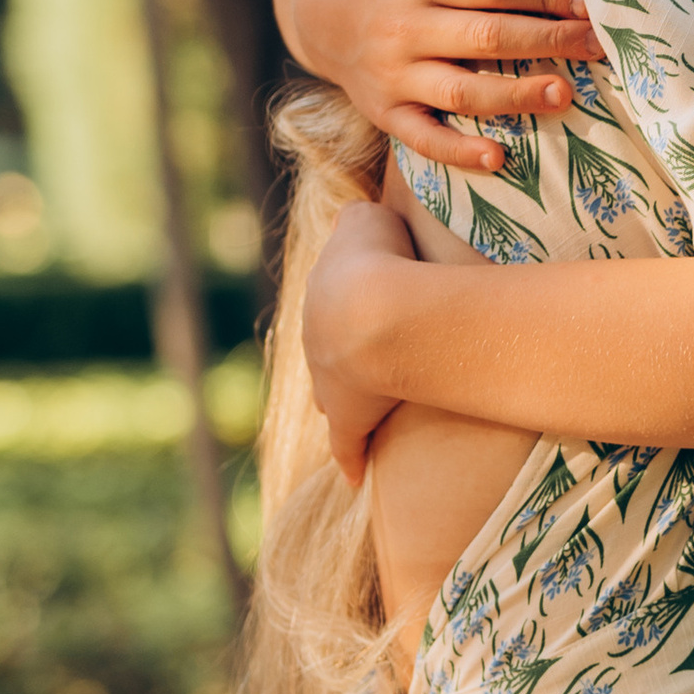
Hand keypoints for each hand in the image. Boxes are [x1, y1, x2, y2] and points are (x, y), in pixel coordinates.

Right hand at [276, 0, 605, 173]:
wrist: (317, 13)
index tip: (584, 2)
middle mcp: (403, 28)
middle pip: (485, 38)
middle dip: (547, 41)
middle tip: (597, 45)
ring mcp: (394, 76)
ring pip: (460, 92)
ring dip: (515, 97)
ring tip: (565, 93)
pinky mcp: (386, 113)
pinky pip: (423, 139)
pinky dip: (459, 152)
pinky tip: (500, 157)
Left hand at [302, 199, 417, 480]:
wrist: (374, 309)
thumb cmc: (379, 258)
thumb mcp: (366, 218)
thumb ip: (360, 218)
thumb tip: (362, 218)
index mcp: (322, 295)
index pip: (330, 304)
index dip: (348, 309)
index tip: (362, 316)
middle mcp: (314, 339)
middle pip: (325, 349)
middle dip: (340, 354)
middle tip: (364, 360)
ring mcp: (327, 381)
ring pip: (331, 393)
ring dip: (345, 398)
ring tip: (366, 405)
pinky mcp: (347, 417)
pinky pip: (348, 443)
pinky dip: (352, 458)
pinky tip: (356, 476)